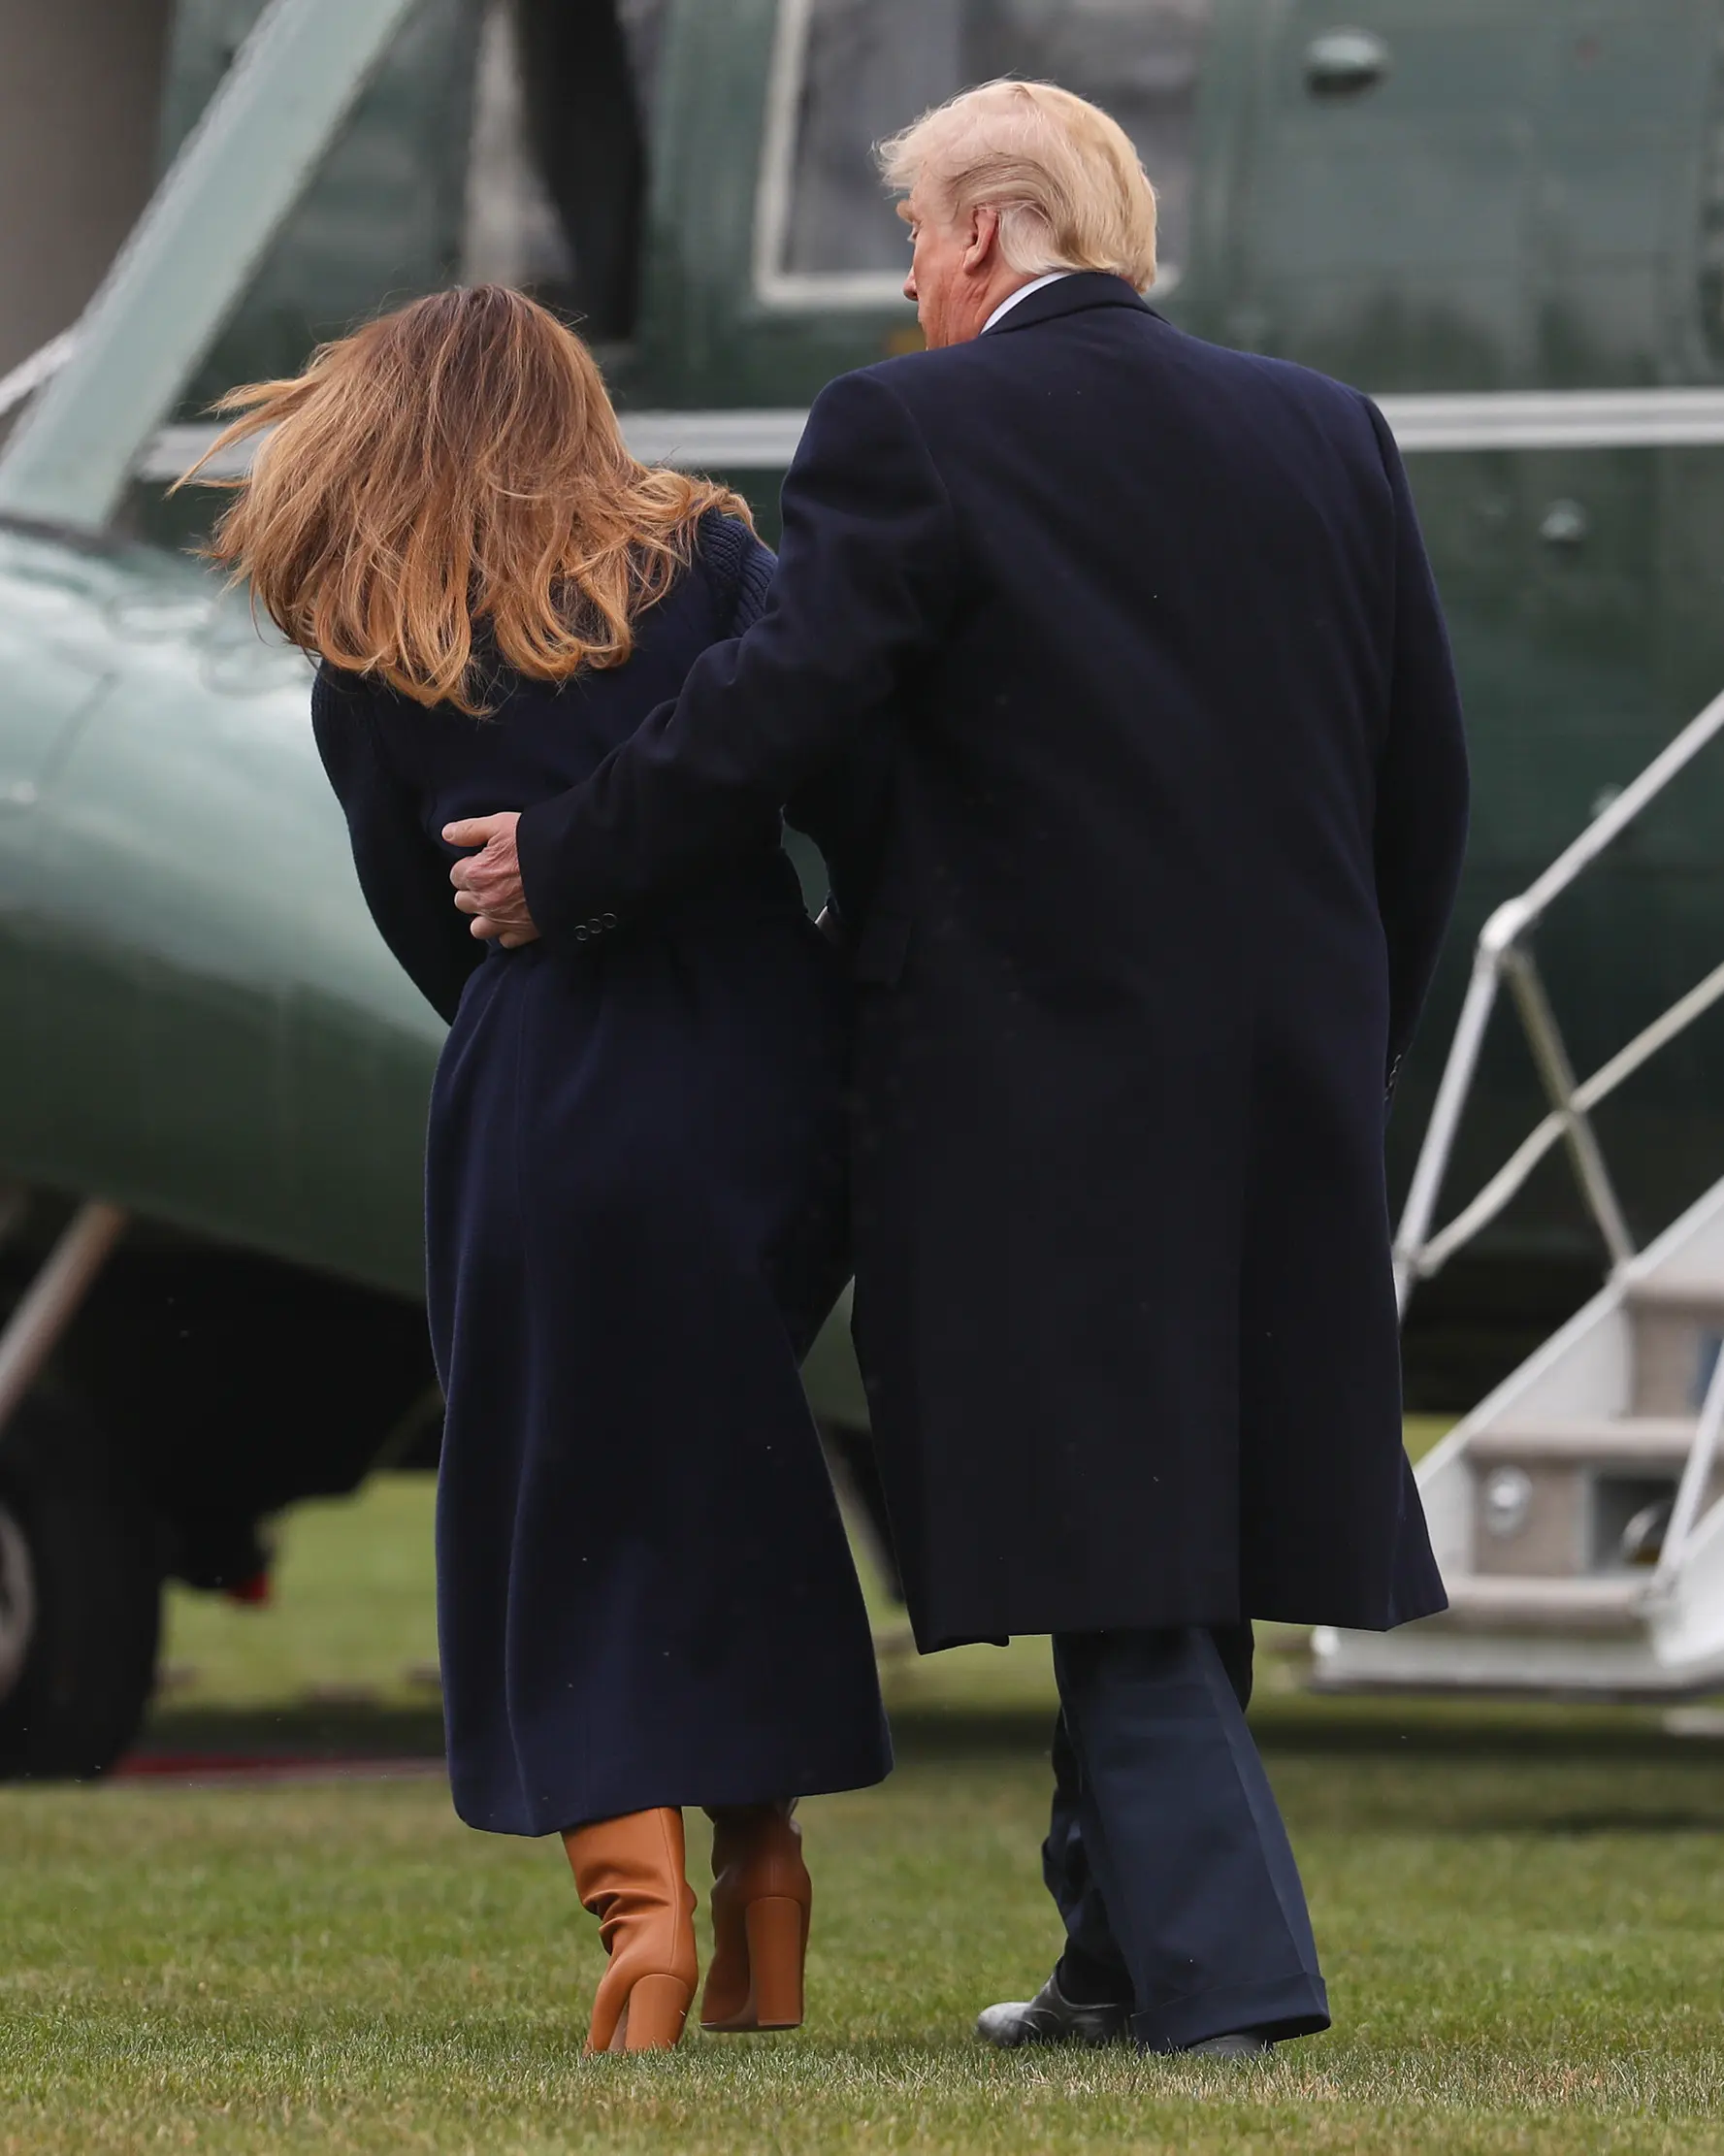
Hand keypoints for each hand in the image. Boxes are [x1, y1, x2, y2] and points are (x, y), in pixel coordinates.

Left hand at [443, 812, 540, 947]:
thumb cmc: (536, 842)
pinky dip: (506, 932)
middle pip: (463, 902)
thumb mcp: (500, 824)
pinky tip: (514, 919)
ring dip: (484, 917)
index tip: (484, 862)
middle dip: (472, 892)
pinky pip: (504, 941)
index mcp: (475, 874)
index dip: (469, 867)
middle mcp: (484, 901)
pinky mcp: (523, 932)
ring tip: (498, 904)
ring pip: (478, 928)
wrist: (570, 866)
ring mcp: (502, 920)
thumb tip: (447, 834)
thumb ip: (470, 830)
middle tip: (491, 881)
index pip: (456, 875)